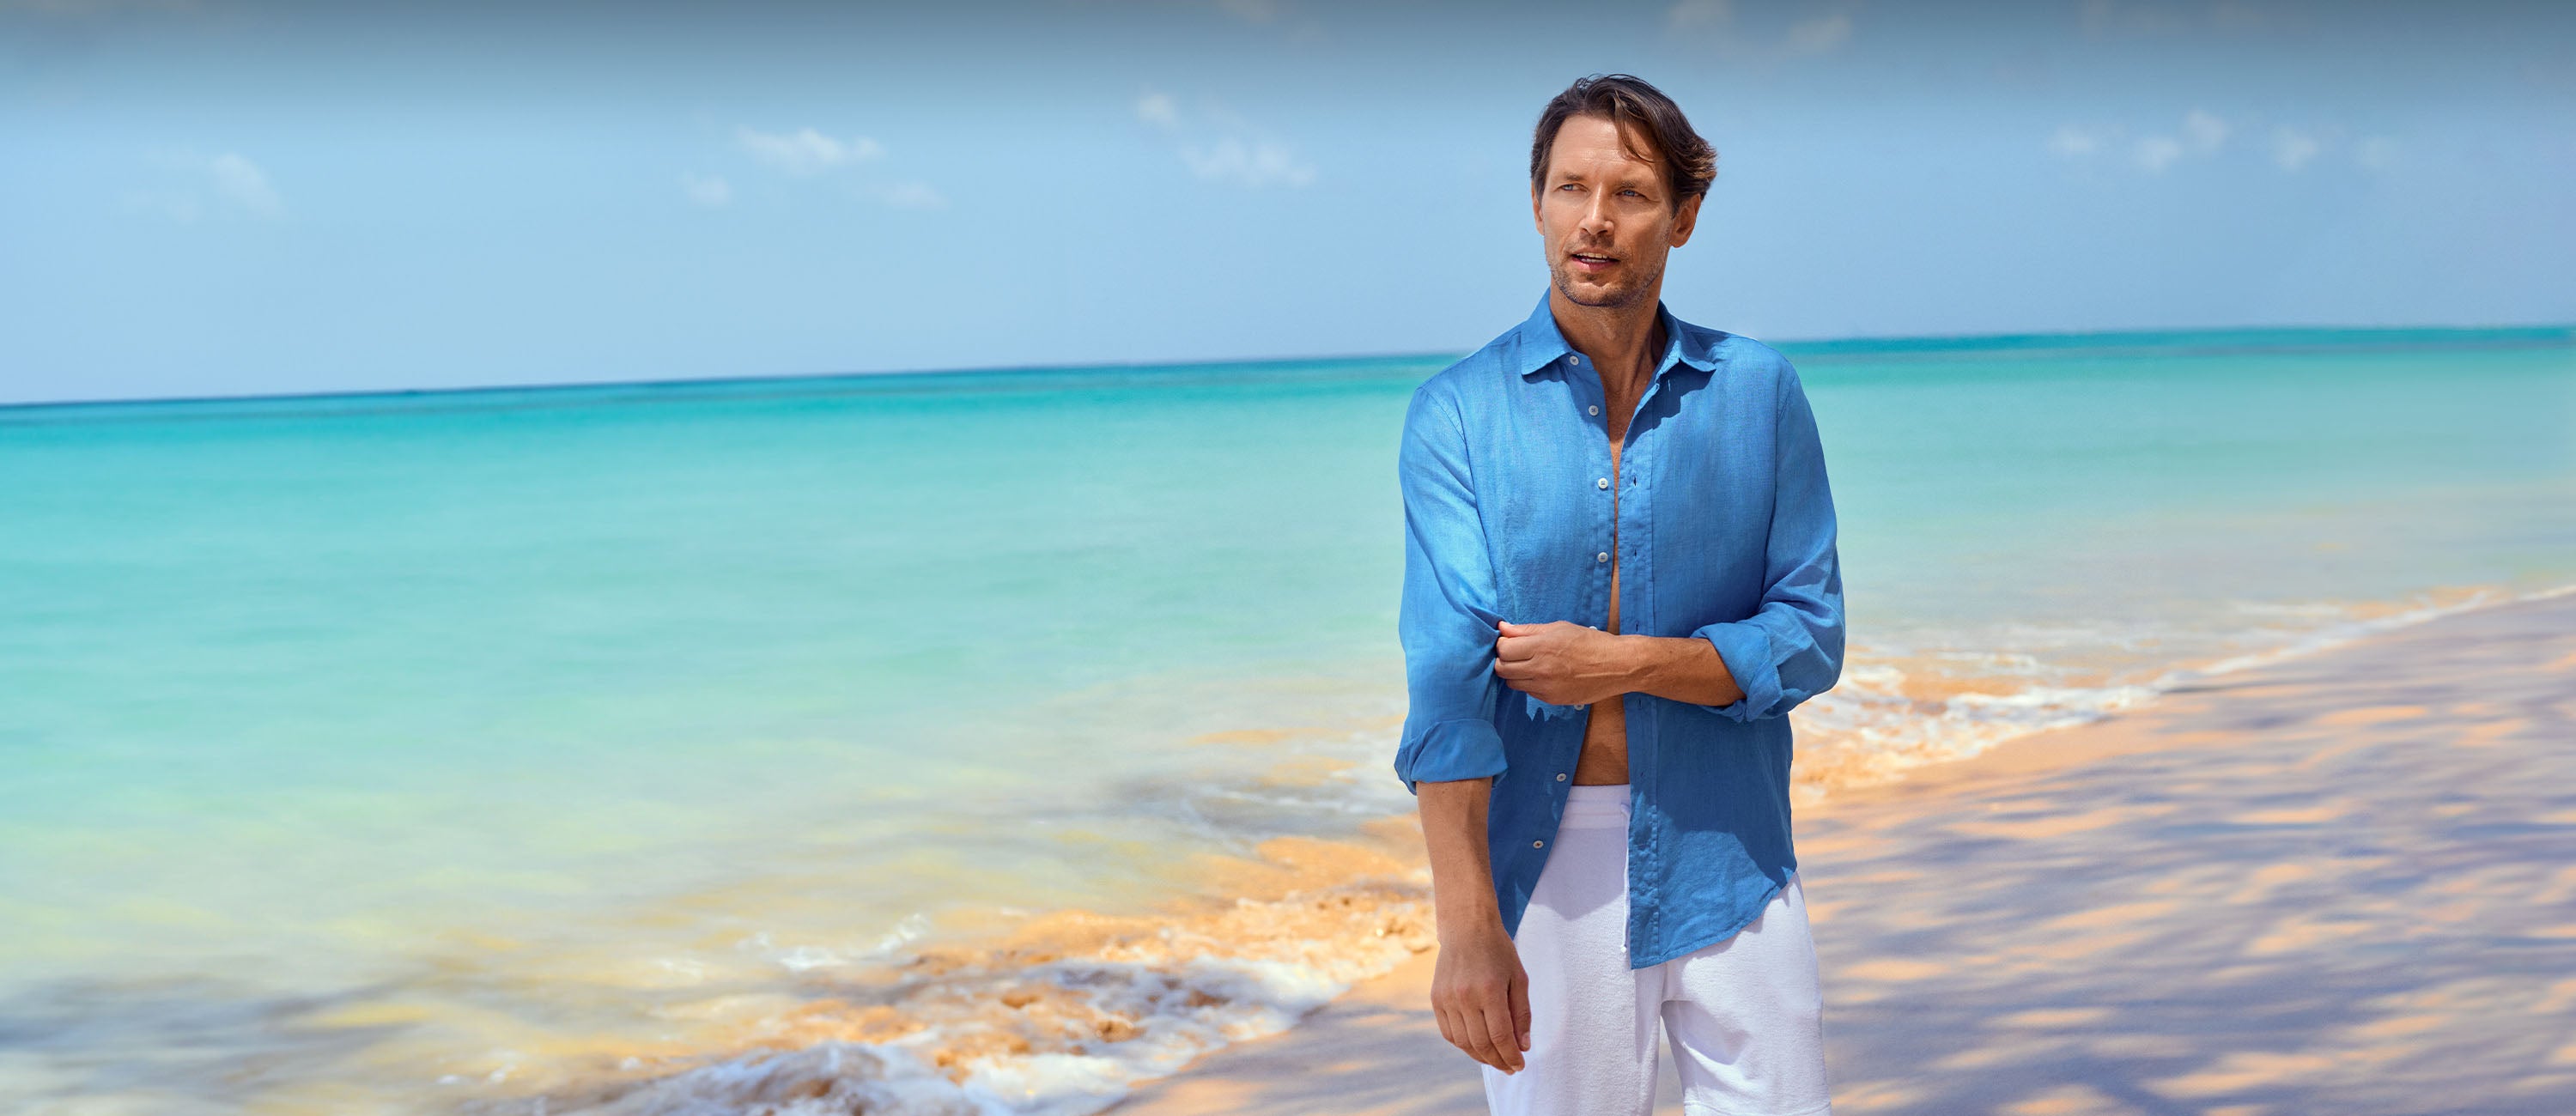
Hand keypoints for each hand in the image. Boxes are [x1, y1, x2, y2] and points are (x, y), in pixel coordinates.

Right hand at [1430, 917, 1530, 1072]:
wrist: (1466, 928)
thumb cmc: (1498, 951)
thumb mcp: (1519, 978)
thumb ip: (1522, 1013)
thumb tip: (1523, 1046)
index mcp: (1489, 990)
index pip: (1501, 1036)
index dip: (1511, 1056)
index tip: (1520, 1065)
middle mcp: (1465, 997)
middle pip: (1482, 1044)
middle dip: (1498, 1061)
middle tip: (1510, 1067)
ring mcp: (1447, 999)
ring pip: (1463, 1043)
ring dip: (1481, 1057)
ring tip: (1495, 1059)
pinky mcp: (1436, 999)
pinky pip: (1449, 1033)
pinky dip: (1463, 1045)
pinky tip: (1476, 1046)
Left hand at [1494, 620, 1629, 706]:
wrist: (1617, 666)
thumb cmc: (1590, 642)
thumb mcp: (1559, 628)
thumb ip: (1527, 630)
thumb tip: (1502, 628)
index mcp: (1542, 647)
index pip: (1503, 650)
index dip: (1502, 644)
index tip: (1509, 641)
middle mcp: (1541, 670)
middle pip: (1502, 669)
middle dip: (1504, 660)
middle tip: (1515, 653)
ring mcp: (1546, 688)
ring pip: (1513, 683)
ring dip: (1515, 673)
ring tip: (1529, 664)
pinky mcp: (1552, 700)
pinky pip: (1529, 692)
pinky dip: (1529, 683)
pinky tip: (1543, 674)